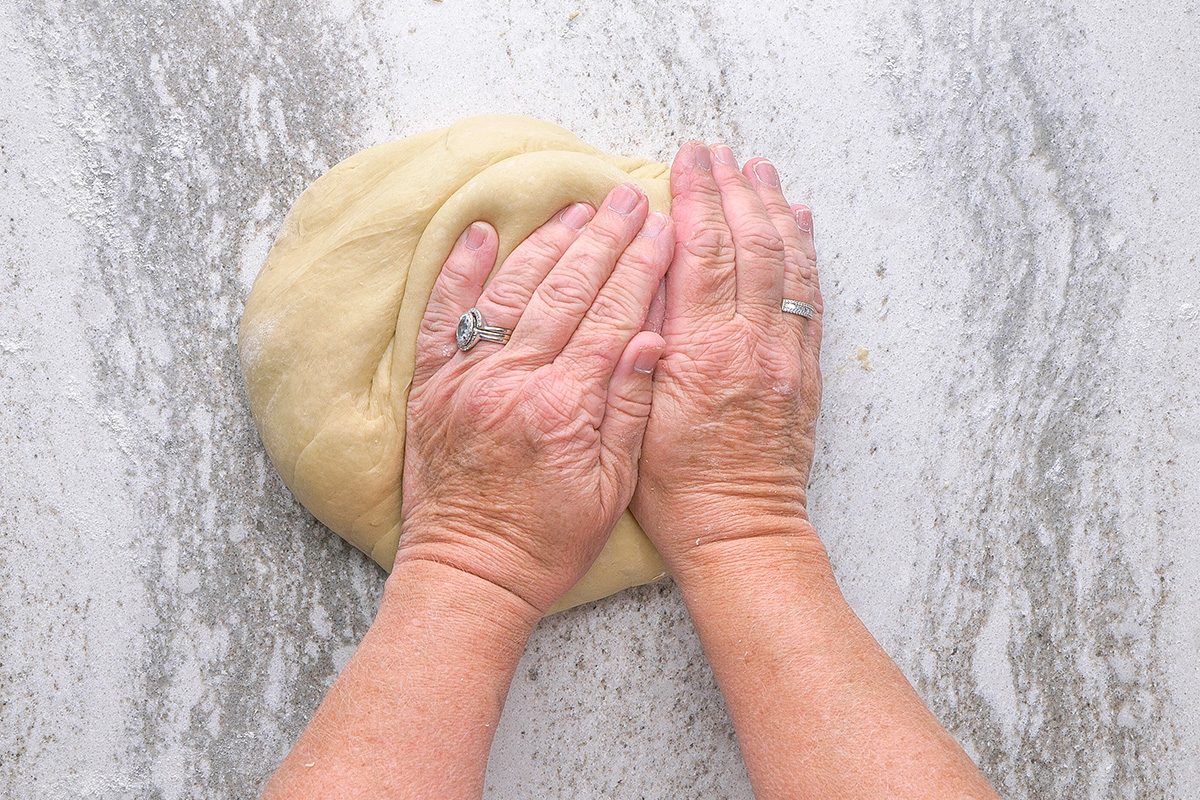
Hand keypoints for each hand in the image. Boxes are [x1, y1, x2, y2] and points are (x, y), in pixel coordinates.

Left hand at [397, 185, 672, 615]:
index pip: (612, 317)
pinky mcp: (432, 386)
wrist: (469, 574)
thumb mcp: (611, 489)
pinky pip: (445, 316)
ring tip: (577, 208)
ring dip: (547, 244)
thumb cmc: (547, 542)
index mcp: (565, 406)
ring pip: (511, 291)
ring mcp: (466, 379)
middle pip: (567, 291)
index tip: (663, 229)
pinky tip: (479, 232)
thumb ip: (629, 409)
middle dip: (604, 239)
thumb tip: (651, 339)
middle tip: (628, 198)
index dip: (641, 269)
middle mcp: (513, 381)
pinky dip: (460, 271)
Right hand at [632, 142, 824, 579]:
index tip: (687, 160)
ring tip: (760, 170)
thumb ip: (644, 344)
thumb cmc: (675, 489)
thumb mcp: (635, 417)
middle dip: (733, 190)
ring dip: (773, 210)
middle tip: (719, 152)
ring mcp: (786, 358)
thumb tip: (652, 277)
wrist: (739, 534)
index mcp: (705, 352)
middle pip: (748, 245)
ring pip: (786, 264)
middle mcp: (754, 345)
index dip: (697, 198)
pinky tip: (800, 224)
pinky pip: (810, 299)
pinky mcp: (804, 374)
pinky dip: (805, 254)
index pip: (704, 252)